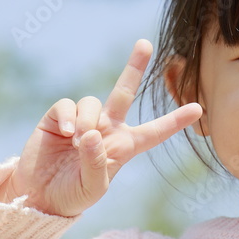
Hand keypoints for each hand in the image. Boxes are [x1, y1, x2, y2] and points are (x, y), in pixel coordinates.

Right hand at [0, 39, 202, 216]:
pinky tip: (67, 134)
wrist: (40, 195)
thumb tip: (91, 134)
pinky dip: (69, 117)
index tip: (198, 109)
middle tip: (145, 43)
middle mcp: (106, 129)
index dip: (175, 121)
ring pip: (92, 102)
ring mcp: (83, 121)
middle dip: (134, 67)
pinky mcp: (59, 118)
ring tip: (77, 142)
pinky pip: (68, 105)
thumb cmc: (73, 194)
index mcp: (123, 147)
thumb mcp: (92, 187)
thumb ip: (96, 163)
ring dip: (88, 120)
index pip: (154, 133)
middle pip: (124, 92)